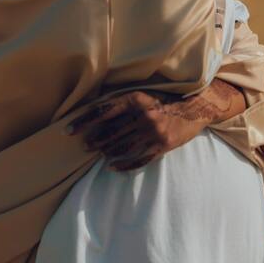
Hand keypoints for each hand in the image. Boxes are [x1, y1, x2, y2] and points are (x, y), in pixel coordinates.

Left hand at [66, 88, 207, 170]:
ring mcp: (153, 133)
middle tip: (84, 146)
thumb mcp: (144, 95)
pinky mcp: (161, 147)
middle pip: (110, 132)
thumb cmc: (165, 100)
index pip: (103, 111)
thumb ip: (124, 102)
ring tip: (97, 154)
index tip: (68, 130)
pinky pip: (137, 160)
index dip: (84, 121)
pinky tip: (112, 167)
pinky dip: (123, 165)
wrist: (195, 109)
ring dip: (106, 151)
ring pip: (121, 146)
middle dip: (94, 140)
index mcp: (137, 99)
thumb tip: (96, 110)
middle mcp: (144, 116)